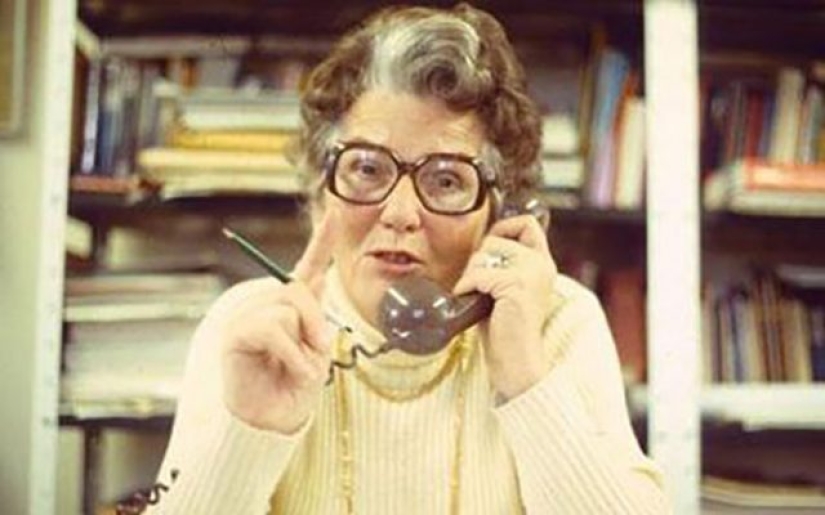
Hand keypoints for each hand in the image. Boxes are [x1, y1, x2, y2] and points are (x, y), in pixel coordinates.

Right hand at [220, 213, 333, 432]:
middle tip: (317, 352)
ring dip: (304, 343)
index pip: (308, 267)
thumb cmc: (294, 385)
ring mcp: (248, 317)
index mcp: (292, 307)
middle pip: (298, 289)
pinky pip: (274, 329)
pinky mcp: (237, 334)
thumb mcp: (316, 349)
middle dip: (316, 322)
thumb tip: (313, 278)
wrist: (274, 418)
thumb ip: (315, 316)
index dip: (322, 241)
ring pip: (288, 307)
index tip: (335, 212)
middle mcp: (268, 305)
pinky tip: (290, 371)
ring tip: (298, 367)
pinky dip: (291, 354)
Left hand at [453, 214, 557, 398]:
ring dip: (471, 275)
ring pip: (483, 255)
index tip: (489, 248)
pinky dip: (466, 287)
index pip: (527, 223)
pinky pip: (478, 274)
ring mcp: (531, 273)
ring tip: (478, 298)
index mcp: (543, 263)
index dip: (503, 227)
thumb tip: (481, 248)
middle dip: (477, 261)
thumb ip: (503, 266)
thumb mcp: (508, 289)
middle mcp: (541, 264)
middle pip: (494, 240)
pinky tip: (470, 302)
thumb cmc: (506, 330)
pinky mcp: (517, 285)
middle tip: (478, 287)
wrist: (517, 362)